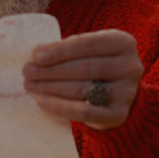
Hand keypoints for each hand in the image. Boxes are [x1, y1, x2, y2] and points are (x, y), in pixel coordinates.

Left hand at [22, 29, 142, 130]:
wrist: (118, 95)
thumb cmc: (96, 66)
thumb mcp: (89, 51)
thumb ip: (68, 49)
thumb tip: (37, 52)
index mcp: (123, 43)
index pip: (88, 44)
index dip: (60, 50)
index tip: (36, 55)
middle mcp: (130, 66)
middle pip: (84, 68)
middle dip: (52, 70)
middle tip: (27, 72)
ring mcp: (127, 92)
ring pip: (82, 88)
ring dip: (51, 87)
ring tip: (30, 85)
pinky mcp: (119, 114)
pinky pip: (85, 111)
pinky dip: (60, 107)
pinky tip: (42, 101)